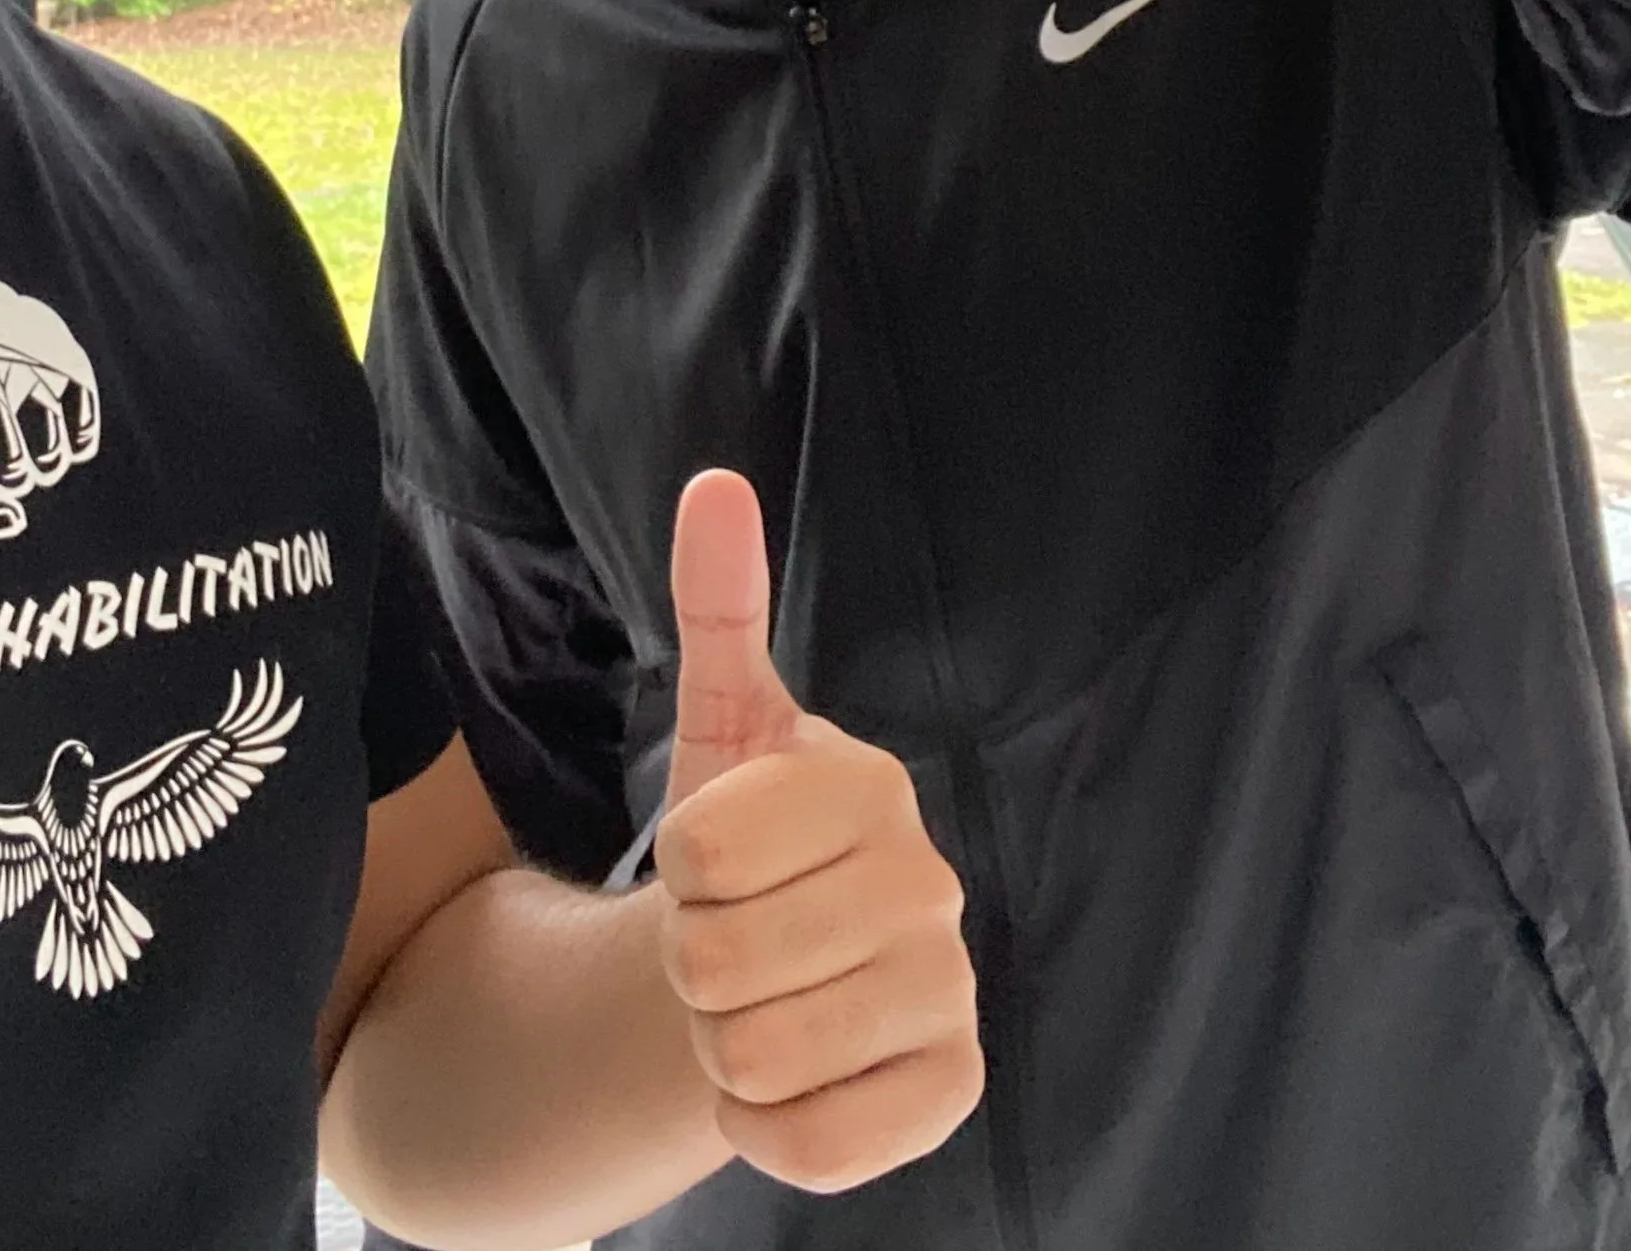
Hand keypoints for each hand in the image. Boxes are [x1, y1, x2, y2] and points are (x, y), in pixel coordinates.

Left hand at [656, 472, 980, 1193]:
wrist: (771, 972)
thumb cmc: (743, 847)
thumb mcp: (721, 723)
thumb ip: (719, 605)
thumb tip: (713, 485)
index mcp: (870, 783)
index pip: (702, 848)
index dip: (677, 865)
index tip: (709, 858)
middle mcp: (930, 883)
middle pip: (721, 958)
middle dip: (692, 965)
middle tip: (728, 942)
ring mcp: (951, 994)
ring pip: (758, 1056)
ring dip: (723, 1049)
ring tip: (756, 1004)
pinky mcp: (953, 1095)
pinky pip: (814, 1146)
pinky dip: (768, 1132)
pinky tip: (788, 1082)